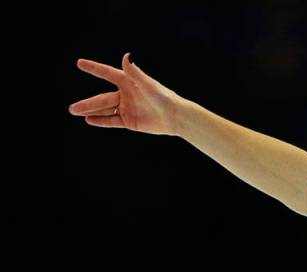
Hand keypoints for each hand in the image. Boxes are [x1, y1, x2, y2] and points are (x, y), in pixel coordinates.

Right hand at [68, 52, 186, 135]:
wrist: (176, 117)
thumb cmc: (164, 98)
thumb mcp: (148, 85)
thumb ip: (135, 72)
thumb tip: (125, 57)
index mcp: (129, 82)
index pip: (108, 74)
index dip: (94, 69)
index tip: (80, 63)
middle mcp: (125, 95)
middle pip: (102, 99)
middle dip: (87, 104)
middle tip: (71, 108)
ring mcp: (126, 108)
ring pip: (105, 111)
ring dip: (90, 112)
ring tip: (75, 113)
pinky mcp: (130, 121)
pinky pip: (112, 121)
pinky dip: (101, 121)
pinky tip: (89, 120)